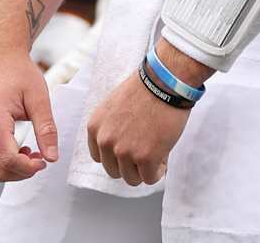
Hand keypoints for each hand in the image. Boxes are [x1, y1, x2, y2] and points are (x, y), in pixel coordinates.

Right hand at [0, 46, 58, 182]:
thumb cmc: (19, 73)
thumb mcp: (39, 98)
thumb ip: (46, 129)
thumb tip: (52, 158)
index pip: (7, 159)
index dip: (28, 168)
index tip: (43, 162)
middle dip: (21, 172)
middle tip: (38, 158)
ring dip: (9, 171)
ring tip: (27, 153)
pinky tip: (13, 149)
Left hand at [84, 41, 207, 186]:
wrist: (164, 82)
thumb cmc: (145, 89)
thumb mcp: (114, 106)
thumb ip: (110, 128)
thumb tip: (118, 147)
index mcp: (95, 127)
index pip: (100, 157)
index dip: (116, 155)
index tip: (129, 149)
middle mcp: (106, 141)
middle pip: (114, 171)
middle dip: (130, 165)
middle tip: (144, 153)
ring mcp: (125, 151)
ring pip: (131, 178)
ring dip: (144, 170)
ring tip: (155, 154)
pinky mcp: (145, 158)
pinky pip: (149, 178)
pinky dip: (157, 172)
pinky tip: (163, 156)